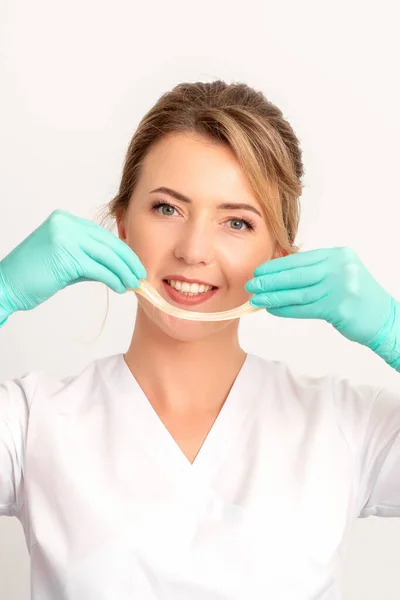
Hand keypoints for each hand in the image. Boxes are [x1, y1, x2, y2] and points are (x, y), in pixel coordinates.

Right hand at [0, 209, 146, 317]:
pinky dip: (113, 279)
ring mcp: (66, 237)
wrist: (7, 286)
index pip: (102, 235)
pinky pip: (99, 269)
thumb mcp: (66, 260)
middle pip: (108, 243)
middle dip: (128, 261)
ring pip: (106, 256)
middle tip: (140, 275)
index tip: (134, 264)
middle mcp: (66, 224)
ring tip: (133, 284)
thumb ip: (89, 257)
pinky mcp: (67, 256)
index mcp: (65, 220)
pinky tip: (120, 288)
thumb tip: (117, 267)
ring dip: (123, 272)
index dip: (122, 250)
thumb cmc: (33, 276)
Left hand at [245, 247, 395, 348]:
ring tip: (257, 299)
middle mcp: (340, 267)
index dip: (277, 265)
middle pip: (297, 274)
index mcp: (338, 255)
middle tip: (252, 284)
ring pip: (298, 292)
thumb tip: (279, 272)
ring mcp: (340, 287)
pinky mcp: (339, 307)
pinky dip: (286, 309)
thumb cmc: (358, 297)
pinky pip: (305, 308)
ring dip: (274, 296)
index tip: (259, 270)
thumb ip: (315, 270)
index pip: (301, 259)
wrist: (385, 319)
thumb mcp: (341, 273)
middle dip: (271, 280)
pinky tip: (273, 309)